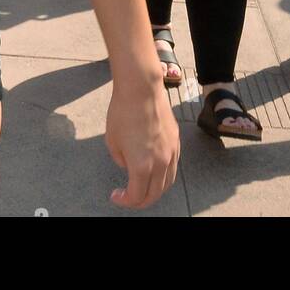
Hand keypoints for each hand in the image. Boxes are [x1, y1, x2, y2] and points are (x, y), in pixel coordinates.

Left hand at [105, 73, 179, 209]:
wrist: (141, 89)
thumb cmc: (123, 112)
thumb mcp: (112, 141)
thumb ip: (121, 160)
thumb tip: (129, 165)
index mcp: (142, 166)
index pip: (137, 196)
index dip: (125, 201)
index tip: (116, 196)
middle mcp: (161, 163)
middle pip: (155, 194)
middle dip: (141, 201)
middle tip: (129, 197)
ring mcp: (171, 152)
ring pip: (168, 182)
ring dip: (155, 190)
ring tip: (143, 186)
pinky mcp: (176, 141)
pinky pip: (173, 166)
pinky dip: (164, 175)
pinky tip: (154, 170)